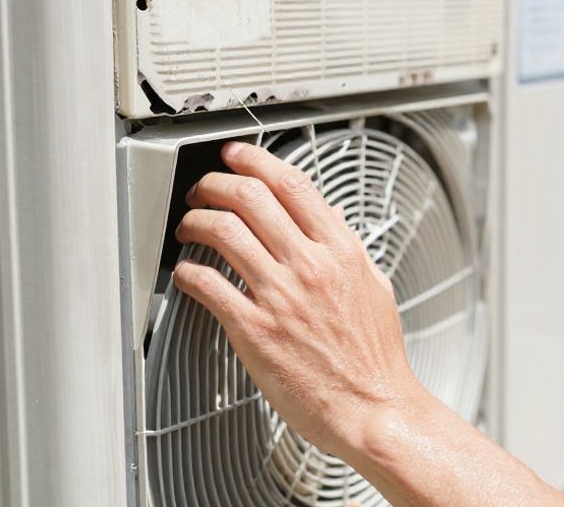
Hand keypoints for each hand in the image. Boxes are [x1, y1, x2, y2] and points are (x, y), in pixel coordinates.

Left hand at [172, 141, 422, 462]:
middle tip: (203, 189)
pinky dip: (189, 270)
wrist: (372, 406)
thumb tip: (330, 217)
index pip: (293, 184)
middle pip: (250, 198)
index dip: (256, 160)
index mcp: (341, 251)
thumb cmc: (374, 357)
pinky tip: (188, 272)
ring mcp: (281, 296)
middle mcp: (310, 266)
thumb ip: (349, 248)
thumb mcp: (375, 287)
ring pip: (223, 232)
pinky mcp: (255, 330)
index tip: (236, 156)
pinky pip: (208, 285)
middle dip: (215, 184)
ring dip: (195, 221)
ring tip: (188, 227)